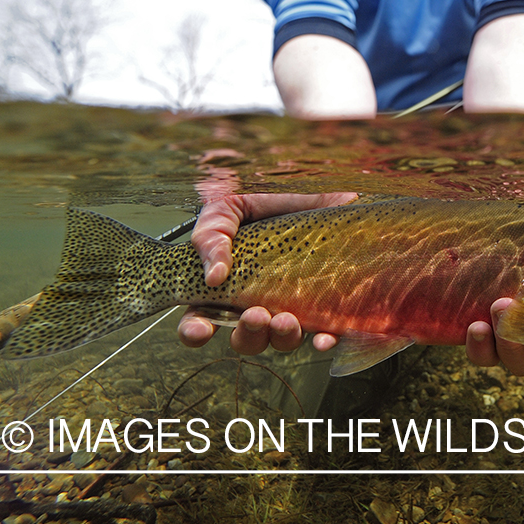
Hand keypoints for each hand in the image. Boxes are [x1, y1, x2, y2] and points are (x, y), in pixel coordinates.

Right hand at [178, 192, 356, 353]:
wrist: (320, 183)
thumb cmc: (271, 194)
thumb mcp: (231, 206)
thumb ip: (212, 236)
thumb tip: (213, 275)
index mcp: (229, 280)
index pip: (203, 317)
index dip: (196, 330)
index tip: (201, 330)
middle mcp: (259, 298)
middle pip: (244, 337)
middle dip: (246, 333)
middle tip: (255, 315)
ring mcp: (293, 302)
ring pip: (281, 339)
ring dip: (280, 337)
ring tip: (285, 319)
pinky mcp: (328, 301)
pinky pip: (326, 332)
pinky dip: (324, 341)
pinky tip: (323, 338)